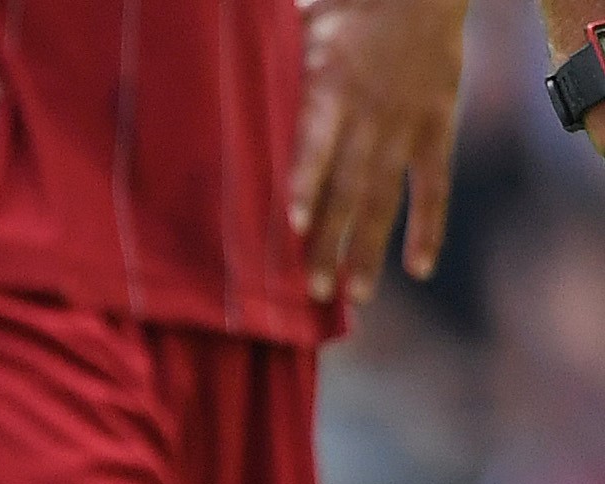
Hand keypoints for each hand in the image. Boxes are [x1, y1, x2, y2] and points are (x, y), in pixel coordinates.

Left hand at [287, 0, 467, 302]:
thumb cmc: (345, 6)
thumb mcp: (299, 23)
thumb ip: (263, 61)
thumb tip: (204, 83)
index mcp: (330, 83)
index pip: (316, 142)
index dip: (308, 184)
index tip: (295, 226)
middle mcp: (370, 112)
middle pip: (349, 187)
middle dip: (332, 241)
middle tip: (315, 292)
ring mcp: (405, 124)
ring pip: (386, 196)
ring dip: (369, 248)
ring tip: (355, 296)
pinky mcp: (437, 126)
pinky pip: (435, 184)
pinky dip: (429, 226)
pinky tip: (419, 269)